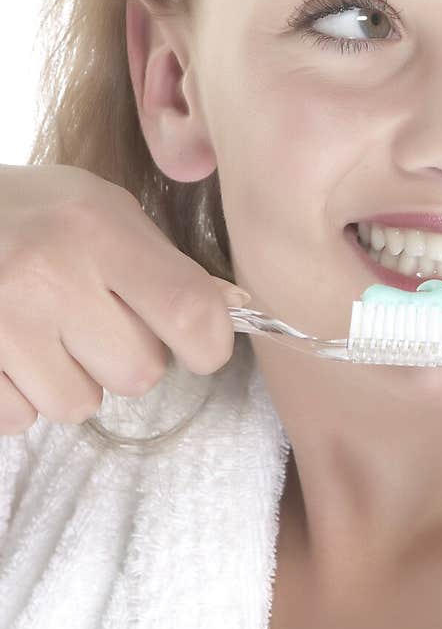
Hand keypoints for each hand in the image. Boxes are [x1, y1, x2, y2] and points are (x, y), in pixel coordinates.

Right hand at [0, 162, 247, 434]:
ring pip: (79, 405)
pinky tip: (11, 350)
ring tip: (46, 332)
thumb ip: (162, 262)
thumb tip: (233, 309)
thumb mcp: (101, 209)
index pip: (191, 312)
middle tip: (94, 320)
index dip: (209, 344)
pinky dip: (22, 396)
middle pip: (139, 373)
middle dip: (127, 356)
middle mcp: (48, 275)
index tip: (201, 346)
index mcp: (97, 230)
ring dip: (72, 380)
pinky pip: (21, 420)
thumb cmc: (29, 211)